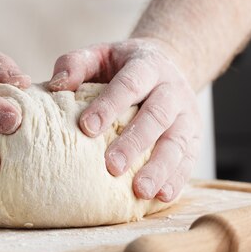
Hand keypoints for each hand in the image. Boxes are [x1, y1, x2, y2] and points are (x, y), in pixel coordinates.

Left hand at [48, 38, 200, 201]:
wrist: (166, 63)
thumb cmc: (121, 66)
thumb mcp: (100, 54)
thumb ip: (77, 64)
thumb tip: (57, 85)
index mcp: (147, 65)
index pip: (130, 84)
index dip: (109, 105)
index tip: (87, 128)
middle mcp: (171, 89)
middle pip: (156, 115)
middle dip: (134, 142)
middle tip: (111, 167)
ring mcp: (186, 115)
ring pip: (177, 142)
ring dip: (159, 168)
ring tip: (140, 190)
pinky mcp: (193, 137)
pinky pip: (188, 159)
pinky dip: (177, 179)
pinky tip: (162, 197)